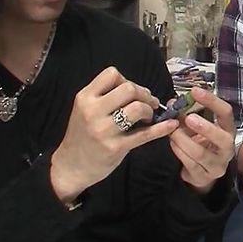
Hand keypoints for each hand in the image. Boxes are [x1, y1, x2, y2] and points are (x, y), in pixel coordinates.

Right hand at [50, 67, 178, 202]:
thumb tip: (140, 90)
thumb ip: (105, 96)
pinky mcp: (116, 147)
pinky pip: (144, 134)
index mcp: (85, 97)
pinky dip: (161, 128)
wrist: (71, 167)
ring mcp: (104, 130)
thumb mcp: (85, 110)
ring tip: (149, 117)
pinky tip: (171, 125)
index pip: (112, 74)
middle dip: (144, 94)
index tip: (132, 92)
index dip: (128, 80)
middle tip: (149, 103)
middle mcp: (93, 111)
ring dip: (149, 110)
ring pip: (137, 108)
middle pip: (128, 88)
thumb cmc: (82, 135)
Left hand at [168, 87, 235, 193]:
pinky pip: (189, 163)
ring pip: (199, 152)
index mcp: (228, 130)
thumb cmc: (201, 143)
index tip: (195, 91)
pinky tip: (172, 143)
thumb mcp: (197, 127)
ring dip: (183, 139)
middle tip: (188, 118)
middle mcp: (227, 148)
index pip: (225, 113)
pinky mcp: (204, 176)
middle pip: (221, 137)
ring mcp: (217, 164)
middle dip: (204, 127)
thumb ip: (187, 114)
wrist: (202, 173)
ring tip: (172, 131)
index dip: (212, 101)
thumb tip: (173, 102)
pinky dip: (178, 151)